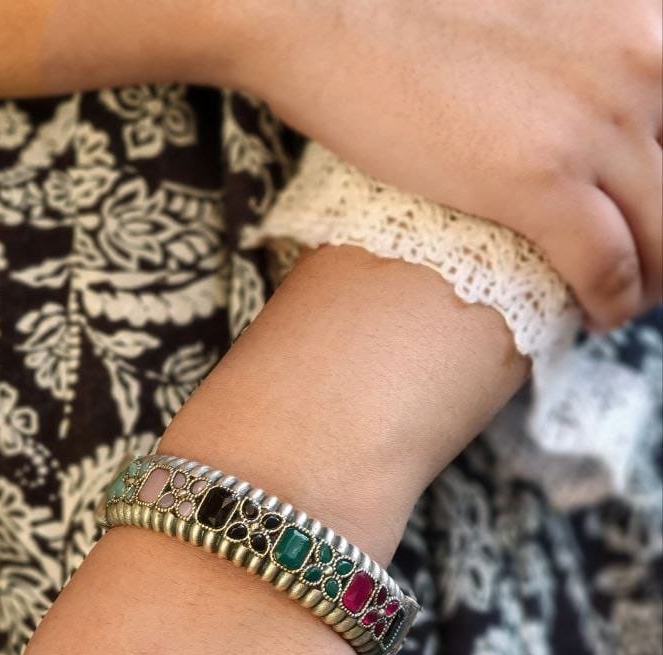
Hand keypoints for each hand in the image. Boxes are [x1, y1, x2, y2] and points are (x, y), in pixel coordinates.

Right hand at [231, 0, 661, 330]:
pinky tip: (595, 316)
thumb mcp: (541, 8)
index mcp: (647, 15)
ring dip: (650, 280)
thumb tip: (574, 98)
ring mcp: (597, 121)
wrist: (332, 7)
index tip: (651, 206)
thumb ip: (581, 50)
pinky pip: (608, 265)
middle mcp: (644, 61)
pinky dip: (611, 302)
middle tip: (648, 269)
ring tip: (625, 303)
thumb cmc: (413, 4)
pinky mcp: (543, 178)